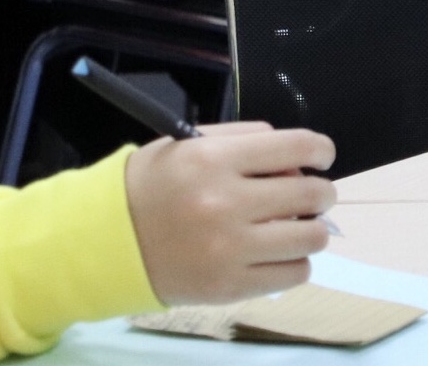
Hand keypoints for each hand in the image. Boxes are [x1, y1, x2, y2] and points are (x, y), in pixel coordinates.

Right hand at [124, 121, 335, 304]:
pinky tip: (278, 254)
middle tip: (312, 196)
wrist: (105, 242)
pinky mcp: (228, 286)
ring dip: (311, 229)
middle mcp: (225, 203)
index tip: (322, 157)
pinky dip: (296, 262)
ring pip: (309, 238)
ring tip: (296, 227)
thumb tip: (298, 160)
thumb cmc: (152, 186)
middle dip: (321, 192)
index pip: (297, 147)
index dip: (321, 150)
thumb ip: (246, 142)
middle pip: (310, 194)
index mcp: (213, 159)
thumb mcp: (189, 145)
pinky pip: (294, 274)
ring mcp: (228, 249)